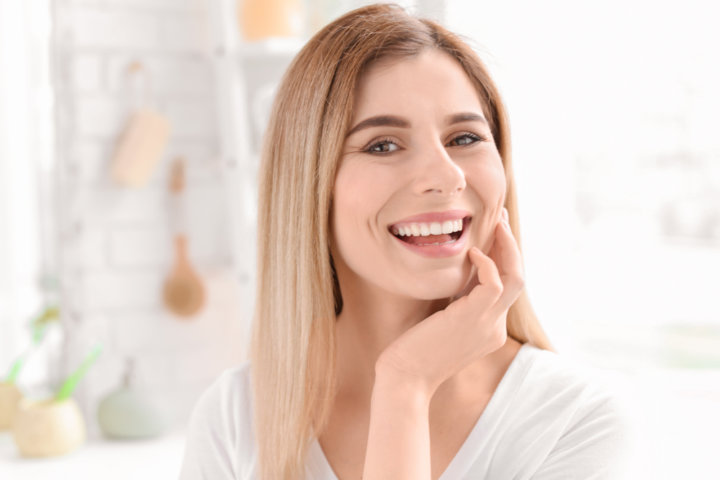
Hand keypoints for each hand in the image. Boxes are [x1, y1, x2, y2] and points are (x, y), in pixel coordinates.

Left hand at [375, 207, 525, 395]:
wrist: (405, 377)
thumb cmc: (413, 350)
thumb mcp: (442, 320)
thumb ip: (456, 300)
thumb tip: (459, 271)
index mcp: (489, 328)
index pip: (507, 287)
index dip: (503, 257)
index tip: (494, 232)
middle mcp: (495, 328)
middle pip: (518, 279)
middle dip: (511, 245)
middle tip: (500, 217)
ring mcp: (488, 325)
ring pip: (515, 278)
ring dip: (507, 246)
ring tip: (495, 222)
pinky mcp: (474, 319)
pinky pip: (494, 283)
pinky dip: (486, 263)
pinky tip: (471, 251)